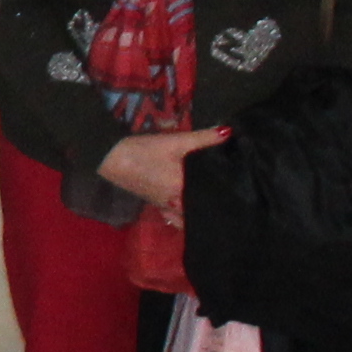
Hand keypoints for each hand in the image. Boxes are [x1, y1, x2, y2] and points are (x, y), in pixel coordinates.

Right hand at [97, 127, 224, 209]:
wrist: (109, 157)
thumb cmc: (143, 150)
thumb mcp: (175, 142)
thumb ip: (203, 138)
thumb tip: (230, 132)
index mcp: (185, 190)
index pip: (212, 196)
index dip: (228, 196)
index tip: (243, 194)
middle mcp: (177, 203)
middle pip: (201, 210)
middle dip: (216, 207)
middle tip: (234, 201)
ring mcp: (165, 206)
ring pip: (188, 217)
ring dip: (199, 216)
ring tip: (214, 211)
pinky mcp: (155, 204)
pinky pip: (174, 218)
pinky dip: (183, 219)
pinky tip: (188, 217)